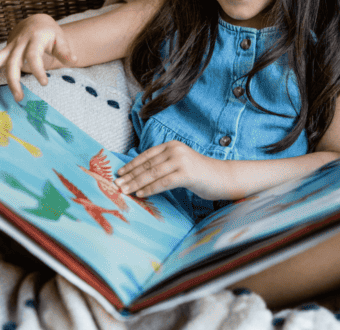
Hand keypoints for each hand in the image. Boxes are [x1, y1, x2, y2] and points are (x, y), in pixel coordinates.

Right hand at [0, 14, 76, 100]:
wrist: (35, 22)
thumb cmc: (49, 33)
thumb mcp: (60, 38)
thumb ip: (65, 51)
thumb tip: (74, 60)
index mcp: (35, 39)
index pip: (33, 55)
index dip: (38, 70)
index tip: (44, 83)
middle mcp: (19, 43)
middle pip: (12, 62)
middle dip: (13, 80)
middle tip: (19, 98)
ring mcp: (9, 47)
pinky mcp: (4, 52)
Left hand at [115, 141, 234, 200]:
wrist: (223, 178)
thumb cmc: (200, 174)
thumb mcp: (179, 164)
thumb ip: (164, 164)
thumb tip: (140, 174)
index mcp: (172, 145)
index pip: (146, 155)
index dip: (131, 165)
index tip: (119, 173)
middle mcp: (175, 149)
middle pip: (147, 164)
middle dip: (130, 176)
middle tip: (117, 185)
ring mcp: (181, 160)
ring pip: (153, 173)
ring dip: (136, 183)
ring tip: (125, 191)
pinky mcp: (187, 173)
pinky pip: (163, 183)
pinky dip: (150, 189)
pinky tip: (140, 194)